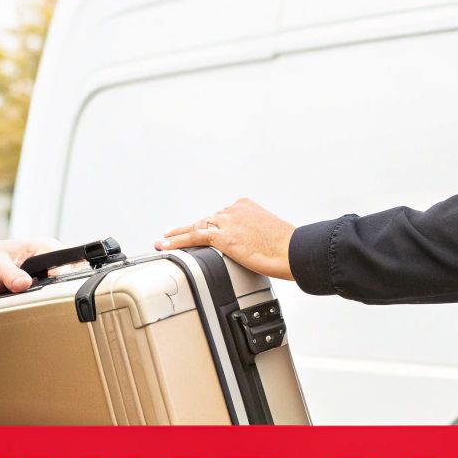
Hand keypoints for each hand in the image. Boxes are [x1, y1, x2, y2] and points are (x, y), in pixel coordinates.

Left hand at [0, 237, 62, 297]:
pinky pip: (48, 296)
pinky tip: (36, 306)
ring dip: (52, 297)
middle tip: (46, 299)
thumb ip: (10, 275)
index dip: (64, 277)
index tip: (55, 290)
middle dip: (60, 289)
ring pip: (60, 289)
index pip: (66, 262)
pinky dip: (44, 302)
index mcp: (43, 247)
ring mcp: (44, 274)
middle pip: (68, 277)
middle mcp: (47, 259)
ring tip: (39, 302)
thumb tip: (24, 284)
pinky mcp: (37, 287)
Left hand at [157, 198, 295, 279]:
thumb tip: (256, 247)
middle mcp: (234, 210)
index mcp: (246, 206)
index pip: (221, 216)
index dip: (209, 226)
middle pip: (206, 220)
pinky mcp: (223, 236)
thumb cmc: (289, 247)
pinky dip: (177, 241)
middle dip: (190, 229)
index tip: (203, 230)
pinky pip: (193, 237)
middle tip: (173, 233)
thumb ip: (257, 236)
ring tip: (163, 240)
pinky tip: (165, 245)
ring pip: (196, 227)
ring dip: (177, 235)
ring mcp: (227, 222)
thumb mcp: (271, 234)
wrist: (294, 250)